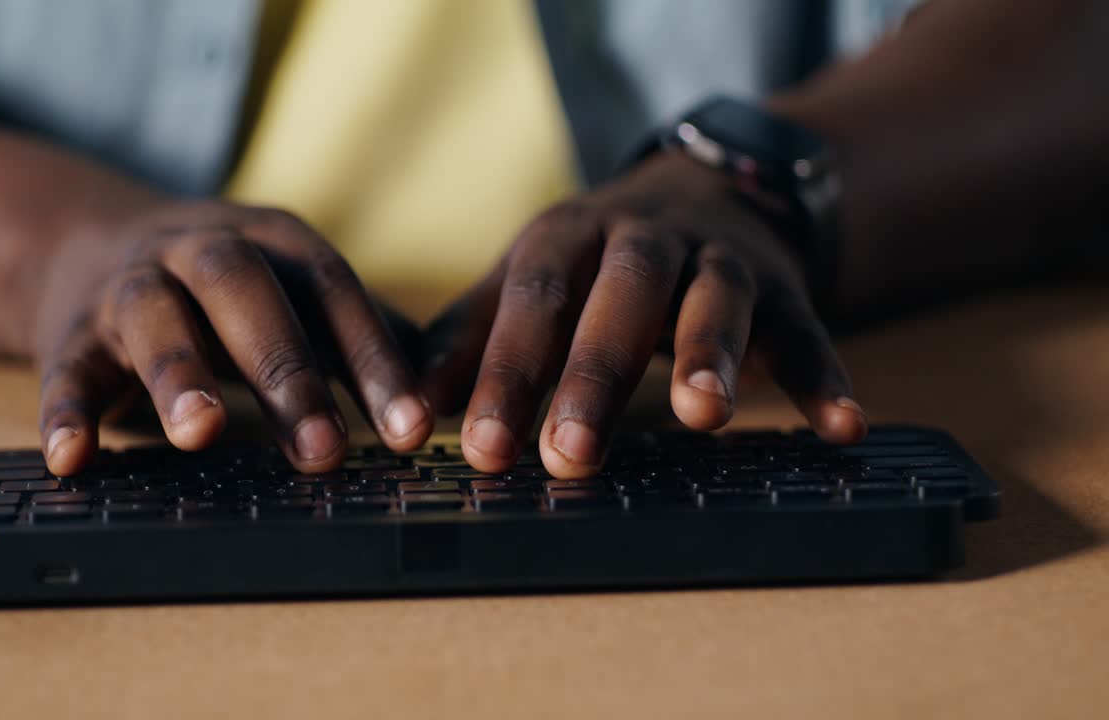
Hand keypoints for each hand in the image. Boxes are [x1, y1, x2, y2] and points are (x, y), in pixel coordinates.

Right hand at [31, 200, 432, 475]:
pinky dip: (65, 411)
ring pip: (153, 316)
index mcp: (273, 242)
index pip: (333, 291)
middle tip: (322, 451)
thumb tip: (449, 390)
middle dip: (285, 368)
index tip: (411, 432)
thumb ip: (363, 333)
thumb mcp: (296, 291)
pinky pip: (65, 368)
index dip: (373, 360)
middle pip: (242, 291)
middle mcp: (200, 250)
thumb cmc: (229, 290)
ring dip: (179, 373)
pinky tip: (74, 459)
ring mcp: (131, 286)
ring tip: (202, 433)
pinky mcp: (71, 331)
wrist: (91, 241)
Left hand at [421, 152, 866, 478]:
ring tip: (702, 416)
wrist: (701, 196)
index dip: (507, 371)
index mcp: (570, 235)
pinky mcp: (785, 293)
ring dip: (711, 353)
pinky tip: (840, 427)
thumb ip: (470, 342)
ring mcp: (721, 261)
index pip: (534, 298)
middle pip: (623, 294)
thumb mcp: (527, 281)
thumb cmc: (591, 263)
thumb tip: (406, 418)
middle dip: (595, 372)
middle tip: (570, 454)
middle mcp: (646, 239)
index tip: (483, 449)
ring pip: (717, 298)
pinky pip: (811, 332)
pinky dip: (825, 377)